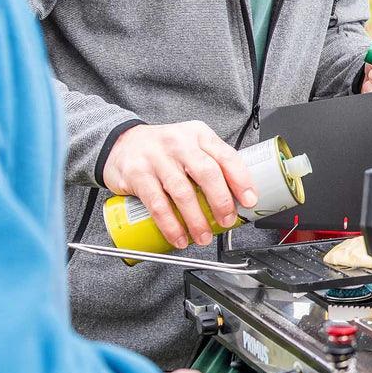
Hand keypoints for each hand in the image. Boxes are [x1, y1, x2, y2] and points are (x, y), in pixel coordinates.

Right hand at [102, 121, 257, 248]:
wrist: (122, 143)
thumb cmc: (165, 150)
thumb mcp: (192, 146)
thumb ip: (212, 165)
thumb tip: (238, 198)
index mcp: (199, 135)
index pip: (226, 156)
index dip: (241, 180)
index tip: (249, 201)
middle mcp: (179, 143)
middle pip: (207, 173)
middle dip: (221, 201)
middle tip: (226, 221)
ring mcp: (157, 157)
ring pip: (183, 192)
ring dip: (196, 220)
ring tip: (203, 236)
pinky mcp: (137, 174)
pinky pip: (157, 204)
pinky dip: (170, 225)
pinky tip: (179, 237)